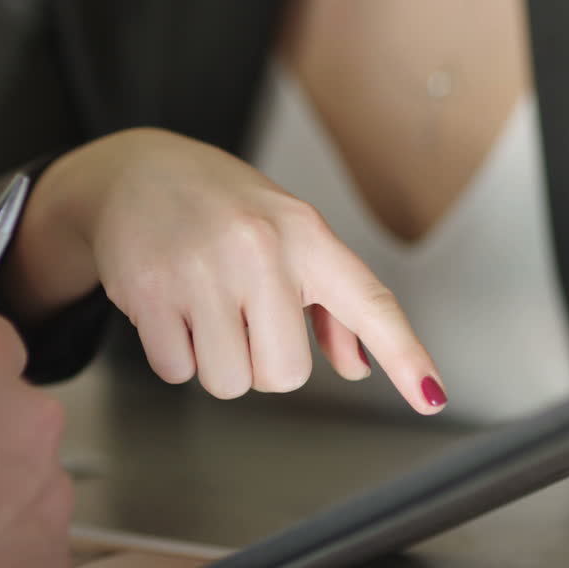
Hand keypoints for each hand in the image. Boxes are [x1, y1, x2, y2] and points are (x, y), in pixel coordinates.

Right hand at [5, 128, 447, 412]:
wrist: (136, 171)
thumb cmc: (223, 208)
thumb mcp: (288, 234)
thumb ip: (332, 302)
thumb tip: (356, 366)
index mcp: (306, 234)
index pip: (369, 303)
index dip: (405, 355)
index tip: (432, 396)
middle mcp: (260, 249)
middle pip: (285, 375)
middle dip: (263, 362)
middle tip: (243, 318)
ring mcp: (201, 269)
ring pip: (229, 381)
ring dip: (217, 360)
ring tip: (205, 307)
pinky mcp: (148, 290)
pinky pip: (176, 370)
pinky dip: (174, 352)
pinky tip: (170, 306)